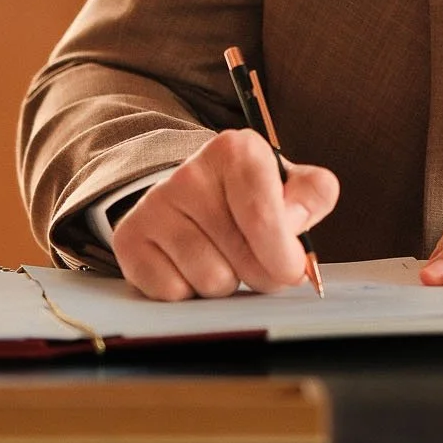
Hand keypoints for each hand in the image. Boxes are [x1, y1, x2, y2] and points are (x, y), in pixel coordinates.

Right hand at [111, 130, 337, 300]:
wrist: (193, 194)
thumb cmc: (252, 194)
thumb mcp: (292, 184)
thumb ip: (313, 195)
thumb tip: (296, 224)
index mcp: (235, 150)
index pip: (263, 218)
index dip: (283, 254)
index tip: (292, 269)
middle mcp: (189, 173)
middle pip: (242, 258)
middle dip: (261, 274)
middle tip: (258, 260)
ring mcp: (154, 205)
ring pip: (210, 280)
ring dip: (226, 281)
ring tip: (223, 255)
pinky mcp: (129, 238)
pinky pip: (174, 292)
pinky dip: (190, 290)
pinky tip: (191, 264)